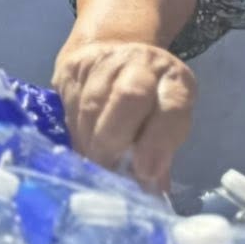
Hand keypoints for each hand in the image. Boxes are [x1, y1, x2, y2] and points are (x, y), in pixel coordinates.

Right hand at [52, 38, 196, 192]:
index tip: (144, 172)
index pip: (172, 107)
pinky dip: (75, 131)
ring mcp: (105, 60)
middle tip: (108, 168)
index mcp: (175, 80)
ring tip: (94, 161)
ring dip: (90, 140)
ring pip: (92, 104)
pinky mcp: (73, 65)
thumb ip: (161, 153)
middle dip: (115, 140)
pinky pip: (69, 103)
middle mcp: (143, 62)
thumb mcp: (166, 119)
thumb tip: (153, 193)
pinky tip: (82, 142)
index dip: (158, 141)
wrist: (115, 50)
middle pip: (129, 97)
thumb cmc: (148, 97)